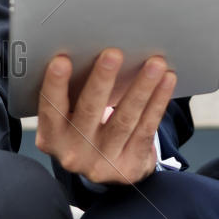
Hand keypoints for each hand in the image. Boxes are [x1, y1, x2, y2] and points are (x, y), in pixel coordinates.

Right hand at [33, 48, 175, 185]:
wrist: (105, 168)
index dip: (55, 85)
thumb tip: (87, 50)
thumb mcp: (67, 117)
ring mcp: (102, 163)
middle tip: (113, 54)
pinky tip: (167, 80)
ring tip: (154, 64)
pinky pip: (146, 128)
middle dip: (102, 80)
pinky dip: (158, 101)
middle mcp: (73, 153)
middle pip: (89, 111)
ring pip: (125, 119)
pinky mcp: (130, 167)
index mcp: (51, 137)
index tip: (61, 60)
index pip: (51, 109)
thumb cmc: (83, 127)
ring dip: (141, 87)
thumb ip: (70, 94)